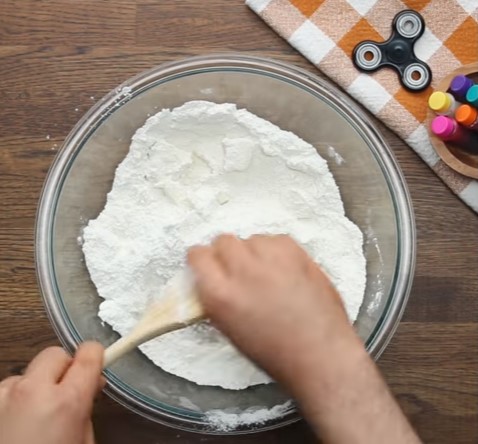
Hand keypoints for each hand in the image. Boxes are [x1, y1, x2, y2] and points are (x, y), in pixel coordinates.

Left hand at [0, 342, 103, 443]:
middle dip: (64, 368)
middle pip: (55, 354)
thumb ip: (86, 411)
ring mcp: (2, 398)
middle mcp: (32, 392)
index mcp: (67, 403)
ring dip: (35, 388)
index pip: (88, 354)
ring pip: (27, 374)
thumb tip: (89, 388)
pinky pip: (5, 392)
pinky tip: (14, 428)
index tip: (98, 362)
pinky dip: (12, 402)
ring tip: (34, 420)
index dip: (95, 356)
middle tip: (67, 393)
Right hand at [187, 234, 357, 385]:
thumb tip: (213, 277)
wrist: (319, 354)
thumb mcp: (229, 328)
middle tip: (240, 269)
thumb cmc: (273, 352)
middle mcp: (242, 270)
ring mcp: (271, 258)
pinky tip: (284, 270)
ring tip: (267, 272)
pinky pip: (276, 239)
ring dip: (254, 251)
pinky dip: (277, 251)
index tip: (210, 265)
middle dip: (228, 253)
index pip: (197, 255)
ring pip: (251, 238)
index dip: (203, 260)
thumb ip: (217, 296)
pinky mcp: (296, 252)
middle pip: (223, 240)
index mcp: (219, 294)